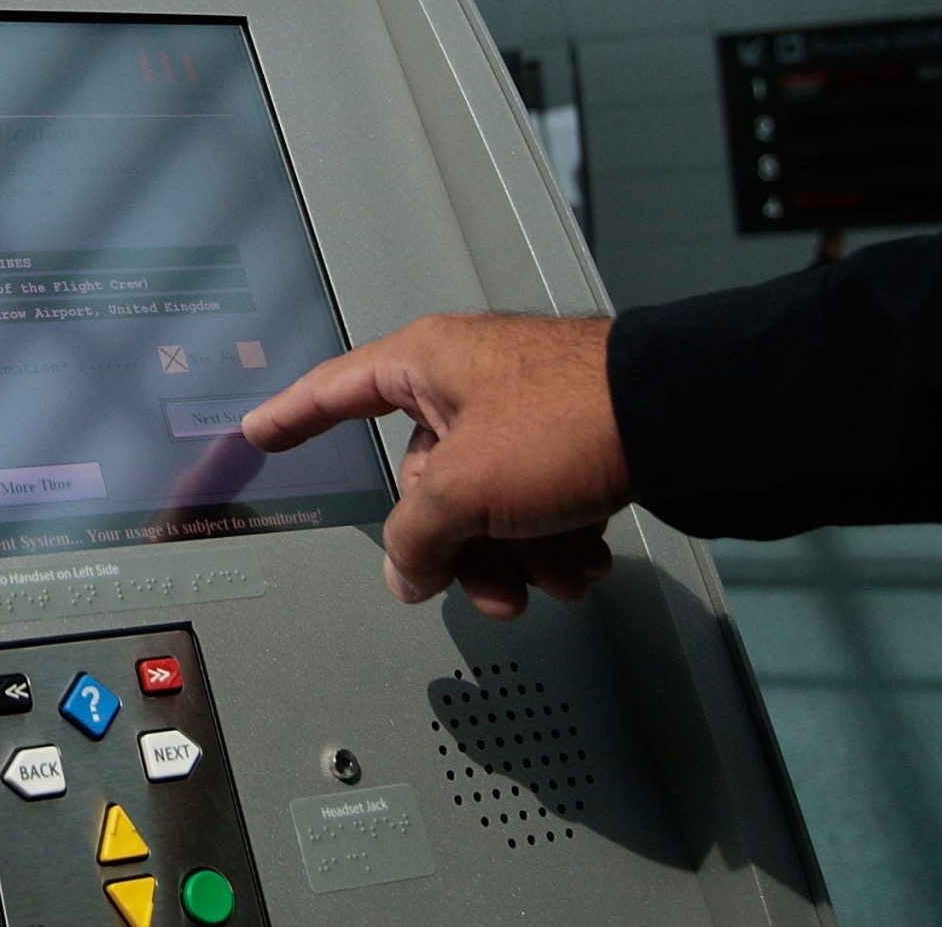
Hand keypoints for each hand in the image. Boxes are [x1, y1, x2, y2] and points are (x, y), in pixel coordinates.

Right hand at [241, 314, 629, 618]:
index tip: (261, 431)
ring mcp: (523, 411)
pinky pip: (536, 504)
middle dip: (458, 543)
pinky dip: (554, 541)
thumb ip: (414, 537)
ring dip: (514, 555)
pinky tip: (583, 559)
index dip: (292, 416)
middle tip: (480, 579)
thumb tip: (405, 571)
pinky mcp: (571, 438)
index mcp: (427, 362)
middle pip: (426, 481)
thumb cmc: (573, 419)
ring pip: (487, 503)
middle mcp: (469, 380)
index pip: (335, 390)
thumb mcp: (465, 488)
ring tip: (549, 577)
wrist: (680, 421)